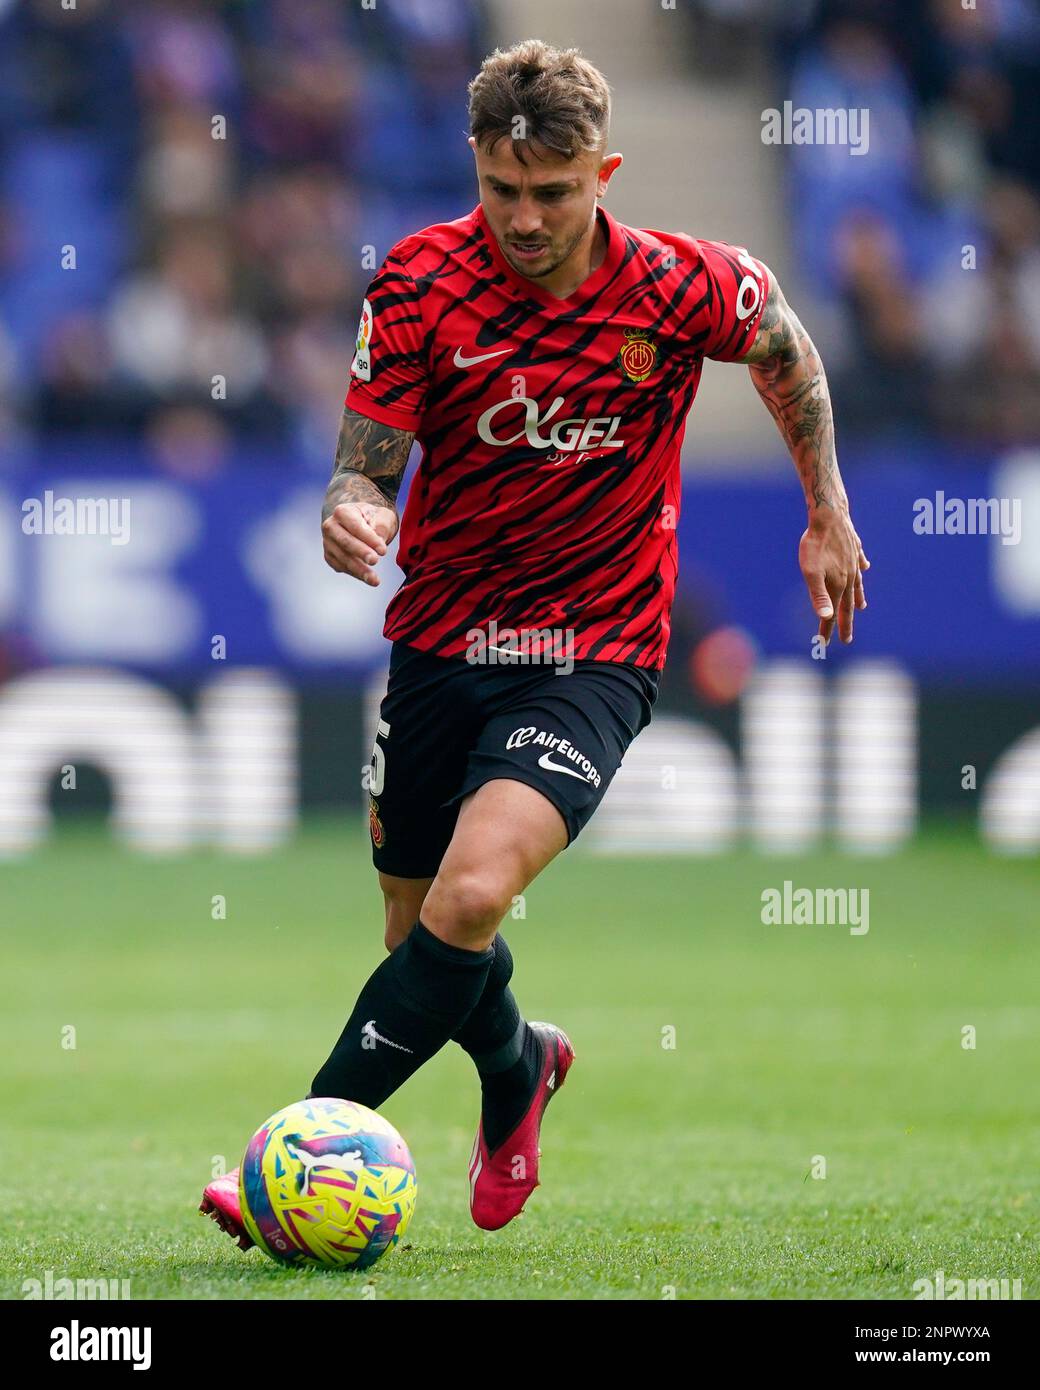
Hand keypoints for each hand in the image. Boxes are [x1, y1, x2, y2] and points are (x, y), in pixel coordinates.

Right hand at [321, 502, 398, 586]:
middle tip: (375, 561)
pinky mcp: (330, 557)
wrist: (362, 524)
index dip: (369, 538)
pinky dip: (356, 574)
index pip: (355, 526)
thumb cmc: (373, 519)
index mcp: (342, 512)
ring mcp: (328, 542)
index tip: (383, 550)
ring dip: (359, 569)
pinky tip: (368, 579)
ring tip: (375, 579)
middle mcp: (330, 526)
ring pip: (342, 558)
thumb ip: (382, 525)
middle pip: (345, 542)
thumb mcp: (382, 515)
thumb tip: (379, 540)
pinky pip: (342, 567)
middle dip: (361, 553)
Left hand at [799, 508, 868, 643]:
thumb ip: (818, 595)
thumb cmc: (815, 545)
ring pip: (857, 584)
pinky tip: (865, 567)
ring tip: (862, 607)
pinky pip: (860, 561)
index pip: (833, 613)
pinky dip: (862, 568)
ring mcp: (853, 561)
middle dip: (846, 622)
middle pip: (847, 604)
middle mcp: (849, 576)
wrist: (829, 515)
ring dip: (858, 597)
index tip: (824, 644)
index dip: (828, 629)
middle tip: (847, 639)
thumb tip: (827, 616)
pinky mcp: (854, 547)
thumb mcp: (811, 572)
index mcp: (838, 585)